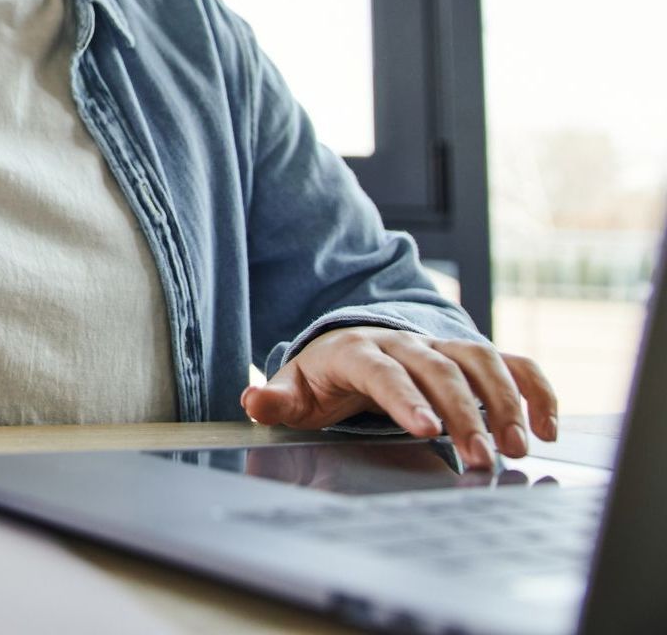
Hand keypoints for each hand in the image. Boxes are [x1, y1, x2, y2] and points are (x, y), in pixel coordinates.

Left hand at [240, 326, 558, 470]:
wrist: (350, 346)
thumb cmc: (324, 377)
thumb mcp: (295, 388)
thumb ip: (276, 398)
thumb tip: (253, 400)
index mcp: (357, 351)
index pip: (383, 371)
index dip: (405, 397)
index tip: (427, 429)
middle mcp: (404, 342)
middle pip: (439, 370)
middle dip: (465, 413)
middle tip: (484, 459)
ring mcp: (440, 345)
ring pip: (480, 361)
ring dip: (505, 402)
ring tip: (520, 447)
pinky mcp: (469, 355)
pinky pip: (510, 363)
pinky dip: (534, 389)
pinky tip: (549, 426)